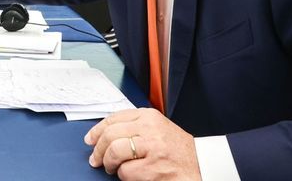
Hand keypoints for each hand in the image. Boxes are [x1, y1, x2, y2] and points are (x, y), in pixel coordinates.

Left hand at [84, 108, 200, 179]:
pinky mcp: (153, 168)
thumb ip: (135, 126)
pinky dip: (123, 176)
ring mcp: (152, 148)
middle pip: (110, 134)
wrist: (201, 165)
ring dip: (108, 163)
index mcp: (149, 116)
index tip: (90, 138)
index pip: (114, 118)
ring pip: (114, 151)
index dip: (98, 130)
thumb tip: (104, 133)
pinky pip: (125, 172)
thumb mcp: (158, 129)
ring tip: (111, 168)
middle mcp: (150, 129)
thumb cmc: (178, 149)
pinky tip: (131, 175)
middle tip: (95, 159)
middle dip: (98, 149)